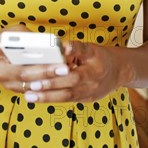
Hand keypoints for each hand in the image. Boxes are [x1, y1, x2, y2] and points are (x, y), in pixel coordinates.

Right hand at [0, 26, 69, 93]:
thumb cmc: (3, 40)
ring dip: (48, 83)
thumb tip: (45, 41)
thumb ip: (25, 35)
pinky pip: (30, 91)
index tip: (47, 51)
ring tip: (66, 76)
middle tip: (65, 68)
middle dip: (45, 72)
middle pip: (23, 74)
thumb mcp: (11, 31)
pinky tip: (60, 82)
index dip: (23, 51)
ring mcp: (5, 83)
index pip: (11, 51)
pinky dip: (45, 88)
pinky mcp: (13, 90)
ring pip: (28, 87)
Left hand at [13, 42, 127, 102]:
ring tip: (29, 95)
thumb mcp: (89, 47)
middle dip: (51, 82)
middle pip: (72, 80)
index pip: (82, 51)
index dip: (72, 50)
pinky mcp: (87, 99)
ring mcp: (92, 89)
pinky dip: (52, 99)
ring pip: (68, 95)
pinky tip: (37, 98)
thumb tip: (57, 48)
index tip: (60, 49)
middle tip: (32, 82)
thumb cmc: (98, 56)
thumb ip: (74, 49)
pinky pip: (68, 100)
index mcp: (95, 57)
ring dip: (47, 96)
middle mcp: (95, 75)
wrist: (118, 71)